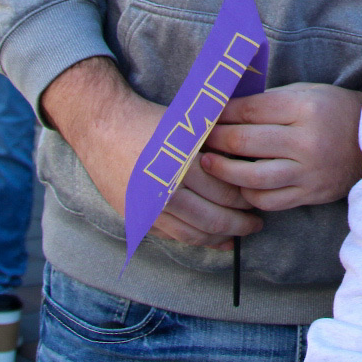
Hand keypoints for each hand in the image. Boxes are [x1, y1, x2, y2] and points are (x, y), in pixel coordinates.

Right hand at [42, 57, 261, 248]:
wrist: (103, 128)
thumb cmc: (150, 122)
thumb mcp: (189, 124)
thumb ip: (219, 141)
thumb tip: (253, 159)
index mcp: (182, 165)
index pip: (225, 192)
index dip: (246, 198)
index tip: (257, 198)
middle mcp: (164, 192)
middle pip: (214, 218)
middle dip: (240, 223)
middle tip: (255, 222)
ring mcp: (148, 209)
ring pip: (195, 234)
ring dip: (221, 237)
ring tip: (238, 233)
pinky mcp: (137, 218)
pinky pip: (174, 236)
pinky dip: (197, 240)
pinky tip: (214, 239)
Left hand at [201, 83, 361, 210]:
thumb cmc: (332, 110)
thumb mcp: (305, 93)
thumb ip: (268, 102)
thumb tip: (224, 109)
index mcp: (305, 108)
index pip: (249, 111)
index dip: (222, 113)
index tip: (205, 115)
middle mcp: (306, 141)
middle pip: (245, 142)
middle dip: (215, 140)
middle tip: (198, 139)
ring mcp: (308, 171)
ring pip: (252, 177)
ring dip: (223, 171)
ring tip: (209, 164)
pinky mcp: (311, 194)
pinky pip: (269, 200)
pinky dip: (249, 194)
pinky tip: (239, 185)